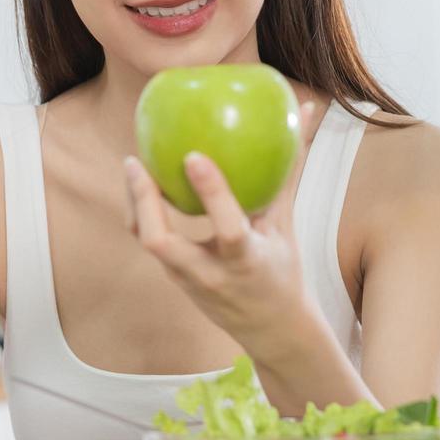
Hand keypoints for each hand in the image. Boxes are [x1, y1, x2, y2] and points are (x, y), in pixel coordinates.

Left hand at [123, 99, 324, 354]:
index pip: (227, 228)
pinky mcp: (173, 277)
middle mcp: (211, 274)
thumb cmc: (282, 268)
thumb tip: (304, 111)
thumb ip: (290, 168)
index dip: (210, 192)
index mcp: (247, 261)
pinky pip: (148, 241)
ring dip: (135, 204)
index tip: (194, 156)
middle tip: (136, 162)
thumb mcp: (287, 222)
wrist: (269, 328)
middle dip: (144, 203)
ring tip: (134, 165)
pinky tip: (141, 181)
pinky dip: (141, 212)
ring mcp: (186, 279)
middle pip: (162, 243)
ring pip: (148, 242)